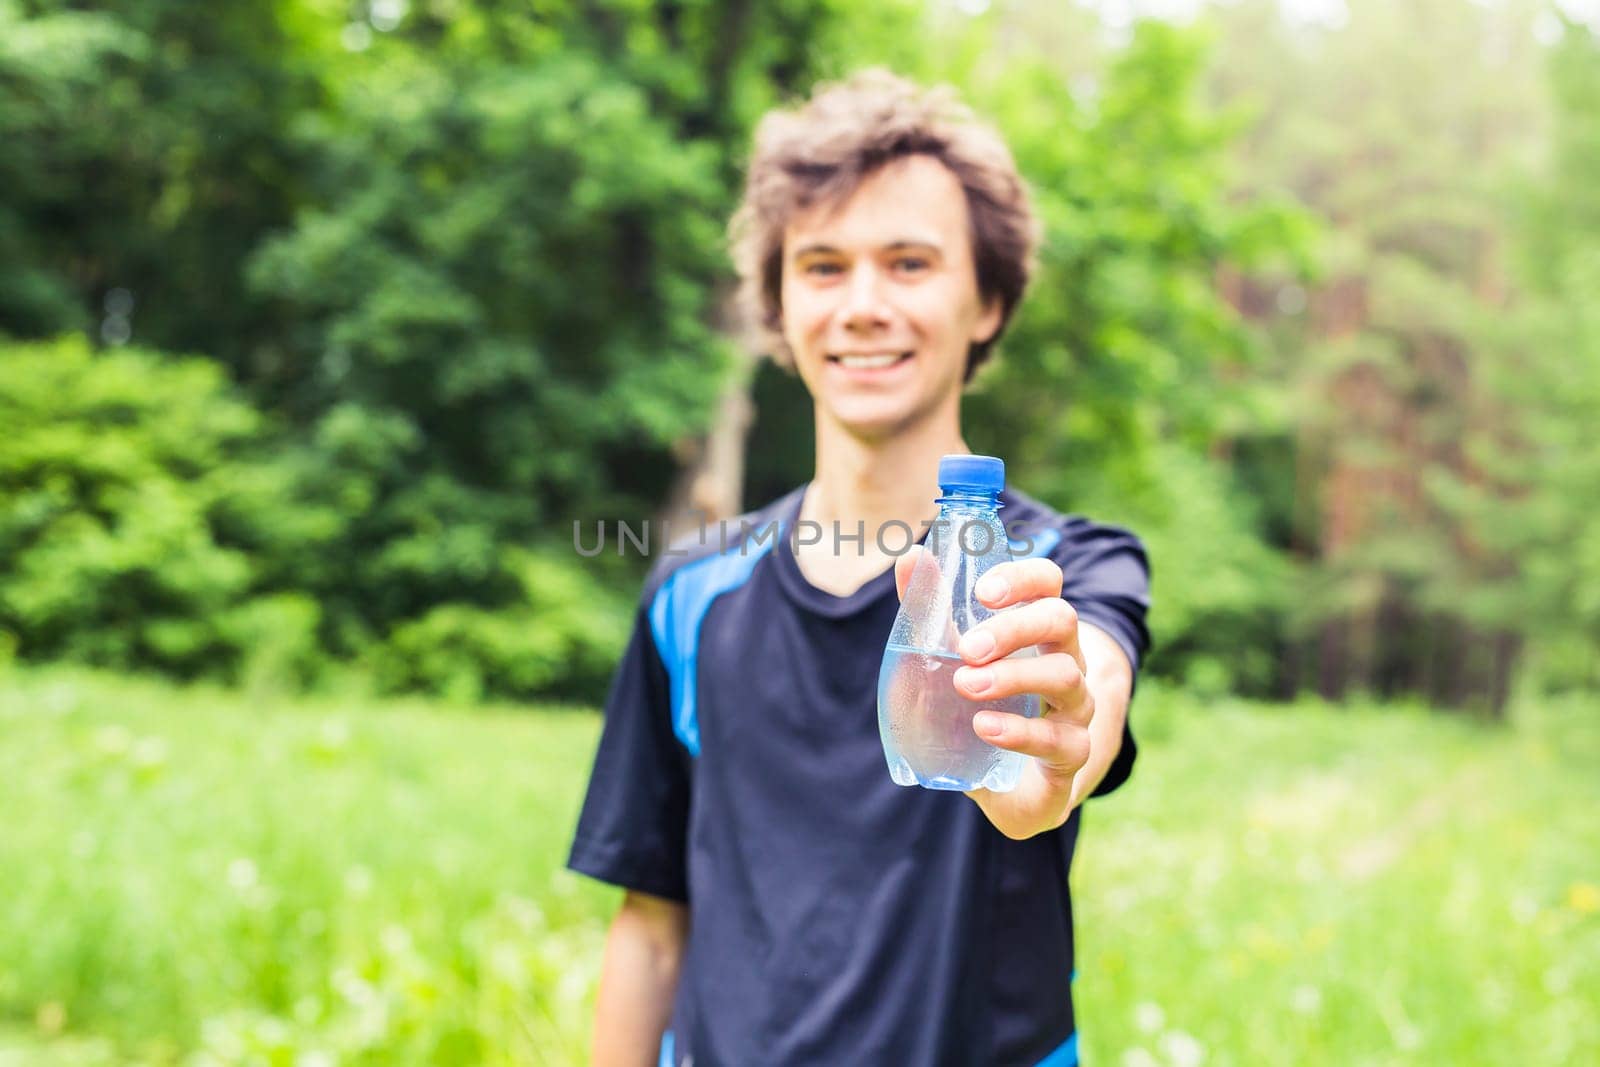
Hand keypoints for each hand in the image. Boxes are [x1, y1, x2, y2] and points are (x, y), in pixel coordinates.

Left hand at [894, 547, 1091, 839]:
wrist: (1004, 788)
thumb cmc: (976, 708)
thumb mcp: (947, 658)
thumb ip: (929, 612)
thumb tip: (909, 559)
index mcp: (1036, 630)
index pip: (1048, 583)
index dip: (1023, 578)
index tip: (983, 592)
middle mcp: (1066, 659)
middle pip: (1061, 620)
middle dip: (1014, 628)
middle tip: (968, 648)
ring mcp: (1076, 707)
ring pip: (1065, 676)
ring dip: (1014, 676)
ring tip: (967, 685)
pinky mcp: (1072, 753)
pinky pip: (1060, 738)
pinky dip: (1020, 731)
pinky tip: (985, 727)